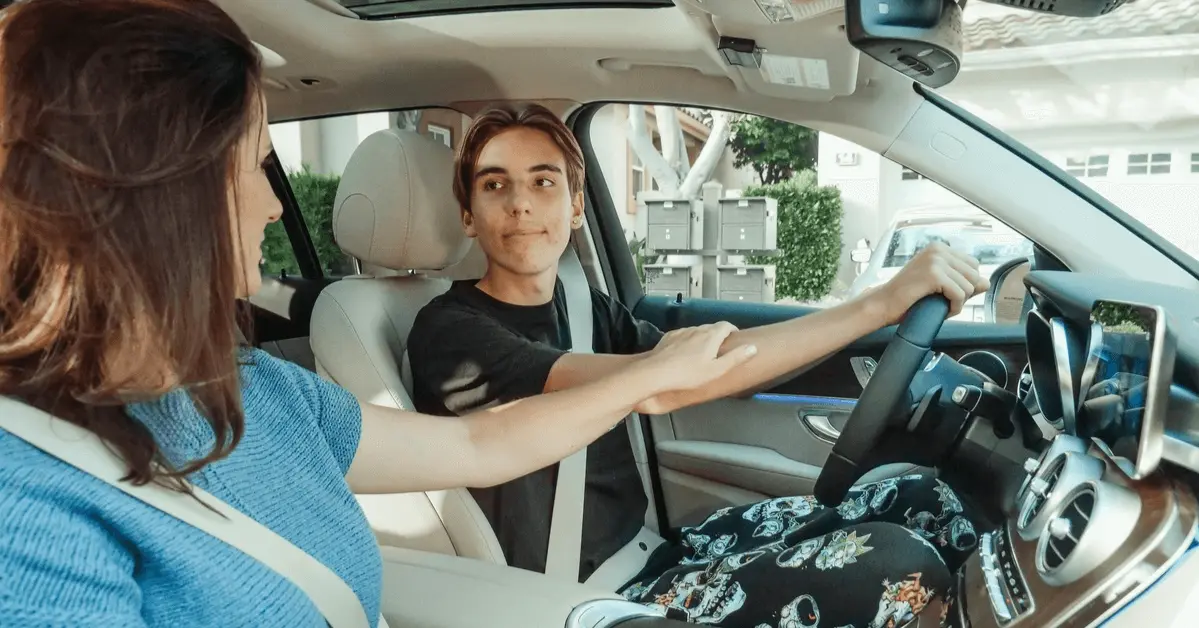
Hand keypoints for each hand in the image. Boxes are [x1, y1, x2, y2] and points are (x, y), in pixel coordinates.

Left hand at [635, 322, 757, 396]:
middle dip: (718, 334)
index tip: (734, 337)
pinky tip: (685, 352)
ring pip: (697, 330)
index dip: (732, 330)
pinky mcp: (669, 337)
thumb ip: (736, 357)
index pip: (726, 325)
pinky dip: (688, 340)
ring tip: (704, 351)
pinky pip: (683, 335)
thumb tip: (752, 347)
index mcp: (711, 336)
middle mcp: (696, 330)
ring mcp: (681, 332)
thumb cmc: (688, 374)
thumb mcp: (717, 370)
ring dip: (703, 337)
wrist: (656, 372)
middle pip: (711, 327)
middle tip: (721, 347)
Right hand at [861, 242, 989, 325]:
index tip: (948, 293)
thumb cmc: (908, 297)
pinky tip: (942, 310)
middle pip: (974, 275)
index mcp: (939, 248)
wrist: (883, 304)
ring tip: (941, 306)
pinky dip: (955, 307)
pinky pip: (960, 294)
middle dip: (964, 293)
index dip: (965, 283)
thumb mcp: (938, 285)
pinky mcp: (934, 274)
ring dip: (959, 302)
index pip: (973, 265)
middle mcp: (938, 250)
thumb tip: (986, 283)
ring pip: (969, 286)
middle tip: (945, 301)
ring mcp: (935, 260)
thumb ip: (962, 282)